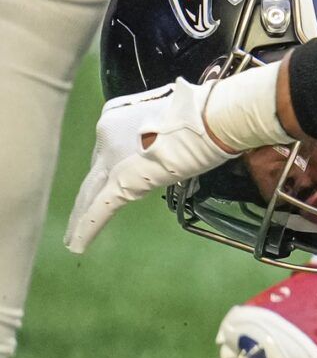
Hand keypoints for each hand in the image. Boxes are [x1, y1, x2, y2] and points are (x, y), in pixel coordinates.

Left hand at [66, 79, 239, 253]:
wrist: (204, 118)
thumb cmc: (198, 112)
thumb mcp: (173, 114)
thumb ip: (162, 126)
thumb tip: (171, 137)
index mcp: (115, 120)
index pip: (109, 149)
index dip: (112, 164)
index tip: (117, 178)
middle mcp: (106, 140)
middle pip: (94, 174)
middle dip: (87, 194)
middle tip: (81, 212)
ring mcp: (111, 162)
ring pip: (91, 194)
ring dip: (81, 215)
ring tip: (73, 235)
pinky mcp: (121, 183)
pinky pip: (99, 210)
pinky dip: (87, 228)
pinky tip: (77, 245)